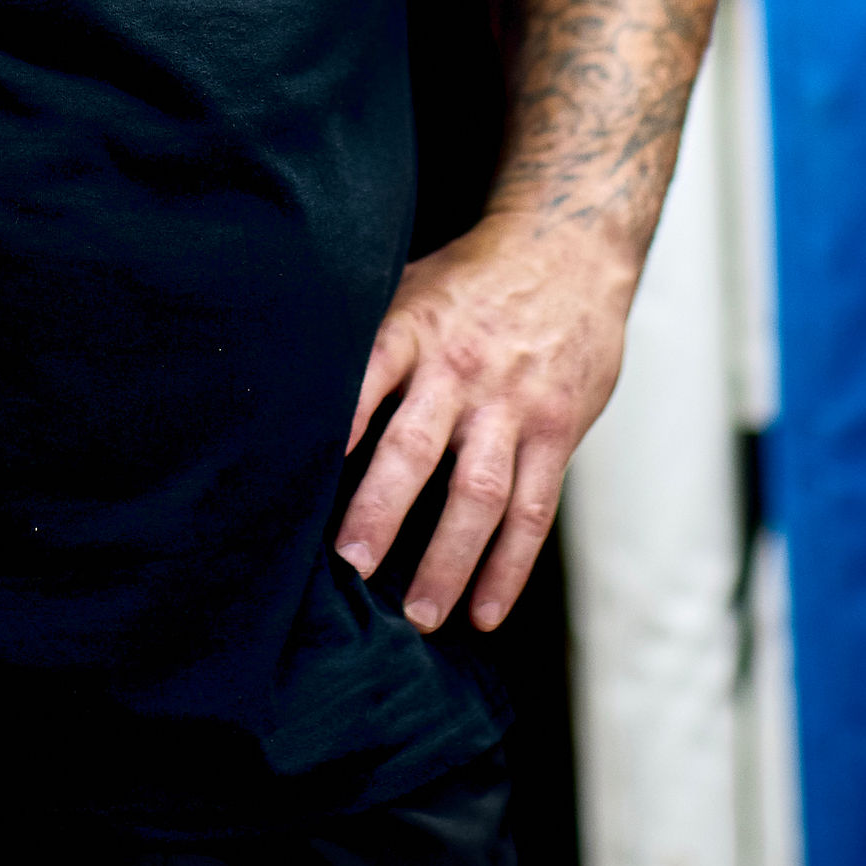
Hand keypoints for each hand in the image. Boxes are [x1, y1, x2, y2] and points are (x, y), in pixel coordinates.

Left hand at [334, 211, 633, 632]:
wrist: (569, 248)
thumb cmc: (471, 279)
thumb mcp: (410, 286)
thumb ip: (367, 342)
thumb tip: (296, 403)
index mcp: (412, 328)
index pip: (364, 377)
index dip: (335, 424)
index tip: (301, 477)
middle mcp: (460, 368)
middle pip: (416, 448)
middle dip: (381, 511)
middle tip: (350, 566)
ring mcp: (513, 403)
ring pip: (479, 493)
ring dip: (448, 560)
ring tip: (419, 616)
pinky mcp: (557, 429)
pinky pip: (533, 509)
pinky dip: (509, 566)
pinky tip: (485, 611)